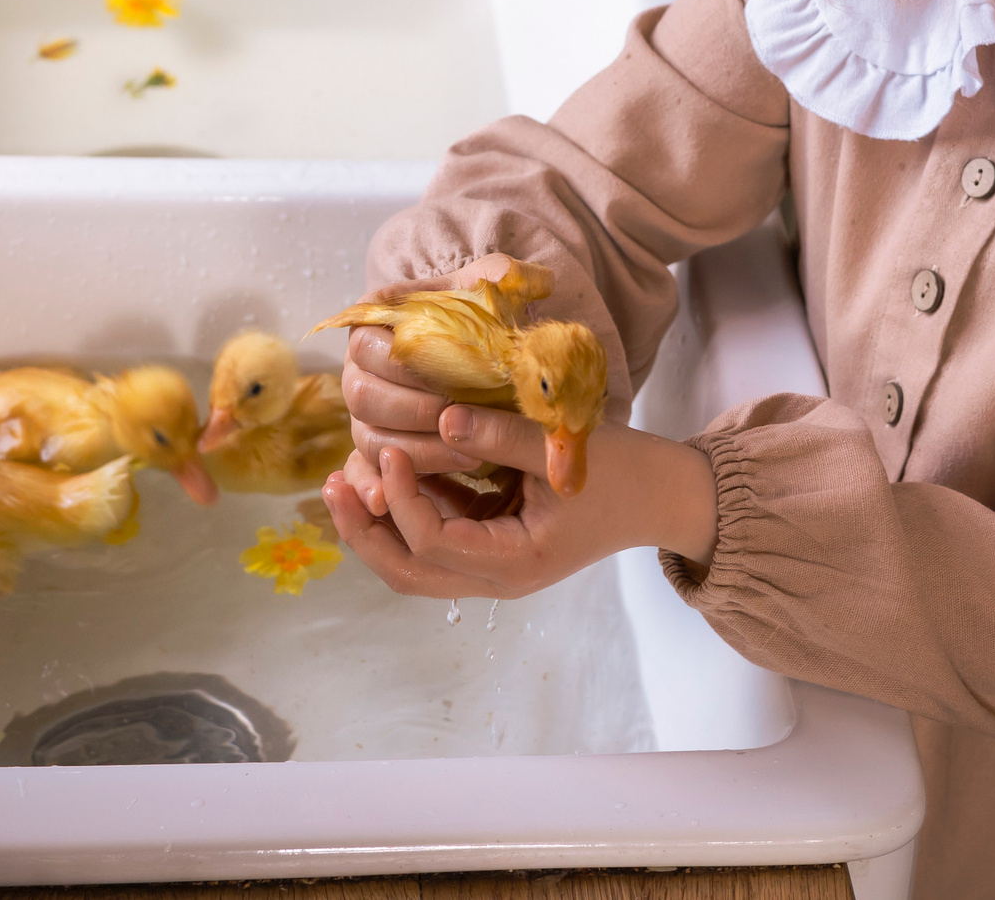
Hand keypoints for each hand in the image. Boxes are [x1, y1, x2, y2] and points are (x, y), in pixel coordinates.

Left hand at [322, 402, 718, 601]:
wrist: (664, 496)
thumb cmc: (623, 472)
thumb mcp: (561, 450)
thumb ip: (500, 435)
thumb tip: (440, 416)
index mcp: (515, 562)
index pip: (434, 542)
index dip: (404, 497)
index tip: (388, 451)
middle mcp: (496, 577)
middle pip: (408, 572)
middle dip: (365, 532)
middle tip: (330, 486)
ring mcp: (493, 567)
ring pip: (413, 564)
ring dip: (377, 527)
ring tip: (339, 483)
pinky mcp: (493, 545)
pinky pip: (433, 541)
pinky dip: (404, 513)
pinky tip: (383, 474)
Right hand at [336, 252, 533, 516]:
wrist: (498, 363)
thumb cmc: (494, 323)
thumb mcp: (502, 290)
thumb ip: (504, 275)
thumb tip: (503, 278)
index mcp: (377, 323)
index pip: (368, 345)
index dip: (404, 368)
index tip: (449, 380)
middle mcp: (360, 369)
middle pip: (362, 396)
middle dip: (412, 413)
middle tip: (458, 422)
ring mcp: (367, 414)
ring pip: (369, 439)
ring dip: (415, 452)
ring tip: (468, 459)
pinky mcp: (378, 452)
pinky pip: (364, 474)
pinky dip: (373, 488)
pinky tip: (391, 502)